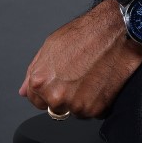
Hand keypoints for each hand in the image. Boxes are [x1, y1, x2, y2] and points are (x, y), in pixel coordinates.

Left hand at [19, 0, 141, 116]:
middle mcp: (56, 97)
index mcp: (40, 82)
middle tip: (78, 76)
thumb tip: (24, 91)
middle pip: (55, 109)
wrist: (117, 31)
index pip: (36, 101)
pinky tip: (100, 81)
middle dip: (64, 96)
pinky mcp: (97, 109)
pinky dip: (98, 100)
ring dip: (82, 99)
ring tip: (91, 75)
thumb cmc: (86, 33)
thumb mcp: (51, 45)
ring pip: (75, 111)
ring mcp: (77, 105)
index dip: (48, 90)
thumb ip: (34, 71)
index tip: (60, 81)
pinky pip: (93, 112)